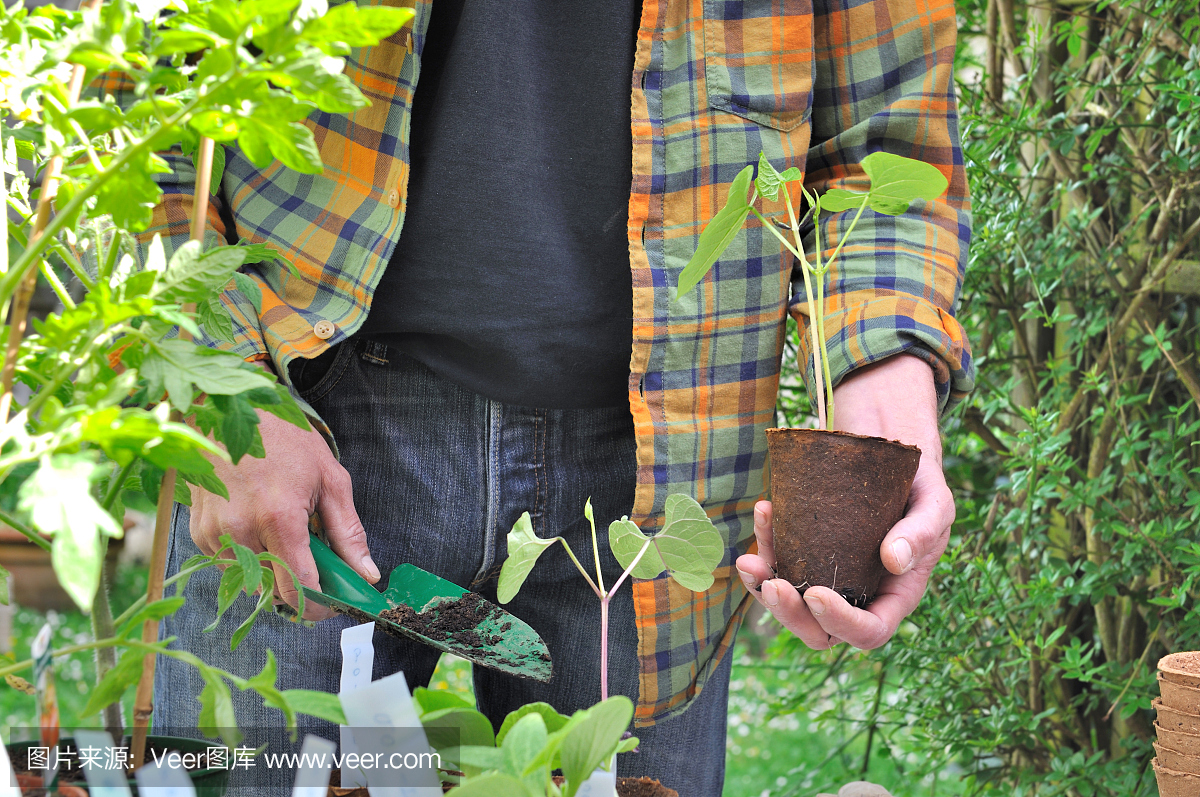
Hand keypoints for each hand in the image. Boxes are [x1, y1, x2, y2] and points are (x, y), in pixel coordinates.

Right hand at [188, 406, 379, 619]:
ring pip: (252, 580)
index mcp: (279, 518)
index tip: (335, 606)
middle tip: (318, 567)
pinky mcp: (199, 533)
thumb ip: (349, 532)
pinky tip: (259, 527)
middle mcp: (241, 531)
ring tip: (286, 535)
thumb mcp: (330, 479)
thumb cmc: (285, 440)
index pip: (299, 589)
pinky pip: (230, 565)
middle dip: (301, 589)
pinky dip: (251, 557)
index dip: (320, 607)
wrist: (230, 410)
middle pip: (275, 591)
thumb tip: (367, 575)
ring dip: (274, 571)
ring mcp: (215, 533)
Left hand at [736, 353, 953, 649]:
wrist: (893, 453)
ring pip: (791, 603)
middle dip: (791, 615)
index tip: (815, 594)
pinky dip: (764, 545)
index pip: (869, 629)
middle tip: (772, 584)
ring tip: (747, 561)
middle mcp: (859, 594)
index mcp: (895, 594)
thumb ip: (921, 533)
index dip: (841, 623)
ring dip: (764, 587)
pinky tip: (764, 512)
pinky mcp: (806, 552)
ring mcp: (829, 576)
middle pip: (821, 630)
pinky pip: (778, 562)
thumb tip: (894, 561)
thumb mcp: (934, 504)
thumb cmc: (920, 484)